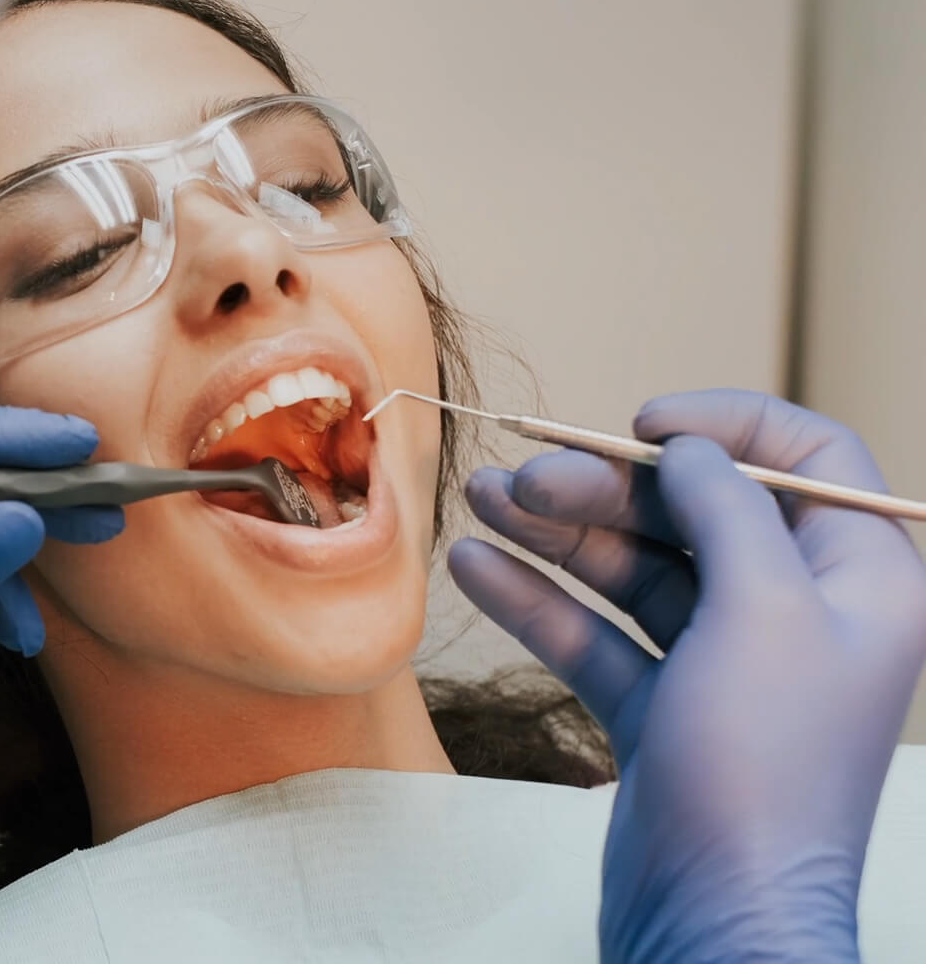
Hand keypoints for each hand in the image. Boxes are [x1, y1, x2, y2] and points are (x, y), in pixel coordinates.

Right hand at [448, 390, 925, 962]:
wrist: (717, 917)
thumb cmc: (765, 766)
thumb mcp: (763, 609)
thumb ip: (726, 508)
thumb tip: (689, 450)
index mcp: (864, 582)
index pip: (811, 461)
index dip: (730, 427)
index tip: (645, 426)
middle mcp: (801, 616)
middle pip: (700, 513)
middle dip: (608, 488)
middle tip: (525, 477)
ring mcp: (727, 667)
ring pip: (639, 571)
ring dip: (558, 534)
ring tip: (481, 501)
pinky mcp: (664, 713)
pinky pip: (598, 635)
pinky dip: (539, 601)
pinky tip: (477, 568)